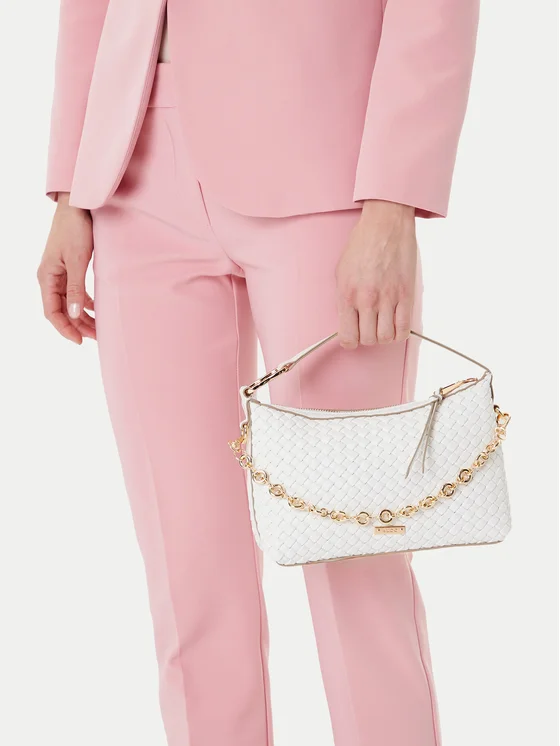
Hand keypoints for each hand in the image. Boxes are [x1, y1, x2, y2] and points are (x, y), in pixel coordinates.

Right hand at [37, 193, 95, 343]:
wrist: (77, 206)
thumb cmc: (75, 229)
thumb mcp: (77, 260)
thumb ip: (76, 288)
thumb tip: (75, 314)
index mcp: (47, 277)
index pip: (52, 312)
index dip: (65, 329)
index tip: (80, 341)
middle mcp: (50, 278)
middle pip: (61, 310)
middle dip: (77, 326)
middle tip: (96, 338)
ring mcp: (59, 274)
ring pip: (69, 303)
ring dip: (82, 316)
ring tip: (98, 328)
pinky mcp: (69, 268)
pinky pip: (75, 292)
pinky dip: (85, 303)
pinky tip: (96, 310)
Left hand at [335, 199, 416, 347]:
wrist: (385, 225)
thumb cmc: (362, 245)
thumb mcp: (341, 272)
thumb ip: (343, 298)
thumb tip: (347, 319)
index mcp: (347, 295)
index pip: (347, 336)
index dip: (350, 341)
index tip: (353, 336)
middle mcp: (367, 300)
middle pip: (368, 340)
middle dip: (367, 338)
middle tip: (369, 327)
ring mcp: (388, 298)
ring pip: (386, 338)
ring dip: (384, 336)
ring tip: (382, 325)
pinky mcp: (406, 294)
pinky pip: (404, 328)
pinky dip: (400, 333)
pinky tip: (396, 324)